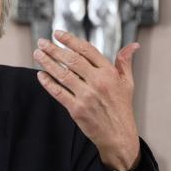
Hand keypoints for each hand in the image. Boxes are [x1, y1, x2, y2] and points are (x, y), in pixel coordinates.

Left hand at [33, 30, 140, 170]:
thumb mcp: (127, 83)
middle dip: (54, 49)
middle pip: (71, 60)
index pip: (86, 50)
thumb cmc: (121, 108)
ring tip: (37, 54)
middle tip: (42, 42)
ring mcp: (86, 96)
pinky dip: (48, 83)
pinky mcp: (76, 109)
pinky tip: (40, 75)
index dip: (70, 40)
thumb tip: (133, 46)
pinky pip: (58, 92)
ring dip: (47, 63)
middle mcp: (98, 82)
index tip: (57, 34)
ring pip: (62, 74)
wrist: (118, 136)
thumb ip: (125, 62)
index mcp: (109, 73)